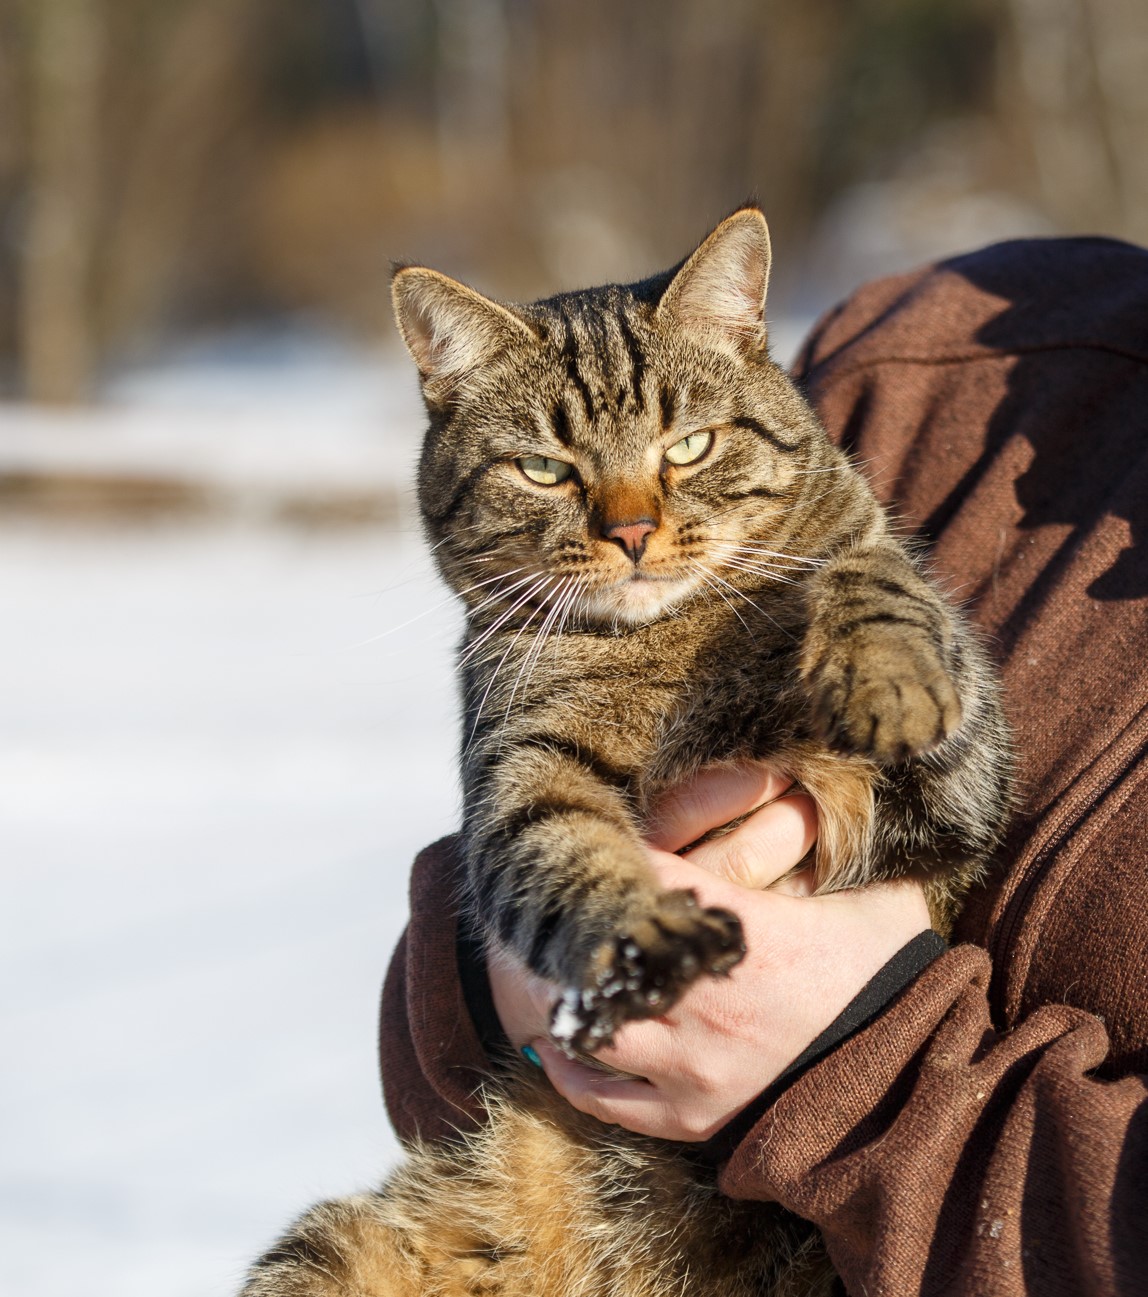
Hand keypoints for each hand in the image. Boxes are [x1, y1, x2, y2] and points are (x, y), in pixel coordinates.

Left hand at [488, 763, 930, 1140]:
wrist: (923, 1080)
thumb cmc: (897, 975)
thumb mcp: (879, 892)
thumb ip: (840, 838)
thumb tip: (824, 775)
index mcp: (747, 935)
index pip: (644, 877)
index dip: (615, 855)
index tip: (600, 840)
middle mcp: (705, 1001)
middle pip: (595, 952)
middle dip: (567, 925)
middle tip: (544, 905)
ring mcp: (694, 1065)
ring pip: (587, 1026)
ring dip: (562, 994)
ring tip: (545, 968)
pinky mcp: (694, 1116)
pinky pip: (607, 1099)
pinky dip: (574, 1070)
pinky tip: (560, 1040)